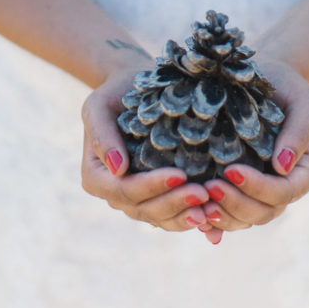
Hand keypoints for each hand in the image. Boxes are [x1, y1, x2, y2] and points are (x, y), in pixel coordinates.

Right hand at [81, 72, 224, 243]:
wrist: (134, 89)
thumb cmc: (116, 93)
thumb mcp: (100, 105)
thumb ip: (101, 134)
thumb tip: (118, 169)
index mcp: (96, 176)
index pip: (124, 189)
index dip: (151, 186)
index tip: (180, 175)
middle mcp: (115, 193)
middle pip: (144, 209)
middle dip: (174, 203)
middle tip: (203, 193)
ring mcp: (137, 199)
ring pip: (160, 218)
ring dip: (185, 216)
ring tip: (210, 210)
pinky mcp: (157, 197)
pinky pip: (172, 216)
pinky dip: (190, 217)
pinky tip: (212, 214)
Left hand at [199, 60, 308, 231]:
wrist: (263, 78)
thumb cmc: (285, 85)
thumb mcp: (301, 100)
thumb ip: (299, 131)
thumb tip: (282, 166)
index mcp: (307, 171)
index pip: (284, 191)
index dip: (258, 187)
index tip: (230, 170)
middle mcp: (287, 187)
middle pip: (264, 211)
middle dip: (236, 204)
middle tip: (209, 187)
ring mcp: (263, 191)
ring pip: (246, 219)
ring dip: (223, 217)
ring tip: (198, 203)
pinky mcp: (242, 190)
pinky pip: (230, 215)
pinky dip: (216, 223)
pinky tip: (198, 221)